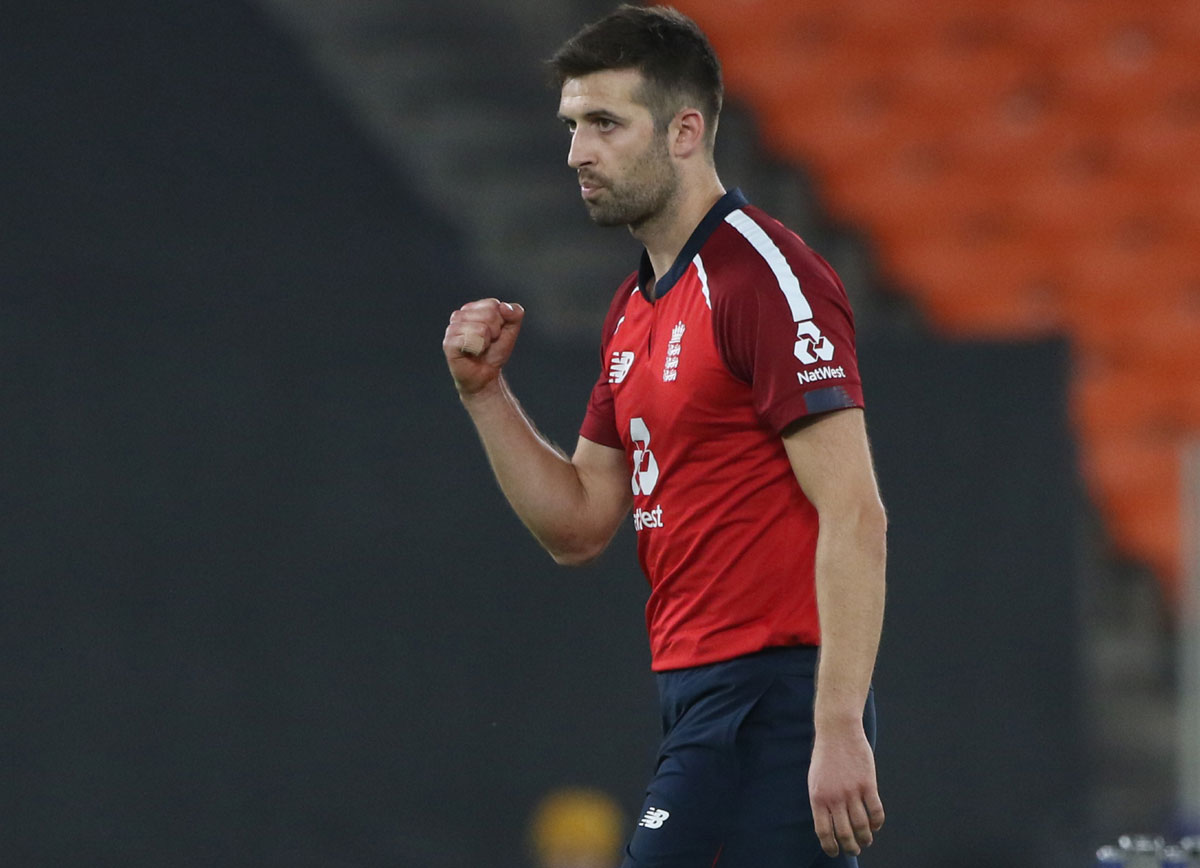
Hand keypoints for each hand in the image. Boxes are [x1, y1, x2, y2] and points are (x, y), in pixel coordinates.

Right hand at [443, 299, 524, 395]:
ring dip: (486, 342)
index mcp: (473, 308)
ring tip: (480, 348)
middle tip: (488, 342)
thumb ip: (515, 314)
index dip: (501, 322)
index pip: (493, 304)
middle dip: (495, 331)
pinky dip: (478, 349)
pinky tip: (472, 353)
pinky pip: (470, 340)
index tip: (495, 333)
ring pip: (481, 328)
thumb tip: (504, 307)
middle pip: (489, 314)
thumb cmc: (494, 352)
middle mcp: (459, 315)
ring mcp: (452, 329)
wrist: (485, 376)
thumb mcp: (511, 330)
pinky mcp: (448, 343)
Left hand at [808, 722, 883, 856]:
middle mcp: (834, 797)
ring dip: (866, 837)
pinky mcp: (868, 784)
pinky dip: (877, 823)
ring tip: (866, 840)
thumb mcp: (815, 780)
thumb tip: (828, 825)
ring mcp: (852, 791)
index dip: (830, 846)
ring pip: (862, 826)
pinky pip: (876, 811)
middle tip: (855, 850)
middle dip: (851, 847)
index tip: (835, 852)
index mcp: (818, 798)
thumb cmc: (825, 756)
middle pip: (845, 833)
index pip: (823, 832)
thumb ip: (821, 801)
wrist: (837, 732)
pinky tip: (875, 825)